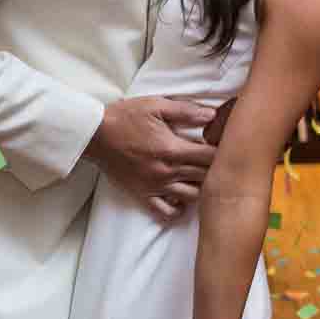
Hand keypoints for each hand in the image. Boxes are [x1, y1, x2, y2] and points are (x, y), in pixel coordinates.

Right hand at [86, 95, 217, 219]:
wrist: (96, 135)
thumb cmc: (126, 117)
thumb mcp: (156, 106)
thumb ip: (186, 111)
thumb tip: (212, 115)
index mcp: (172, 149)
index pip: (211, 157)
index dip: (223, 151)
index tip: (224, 145)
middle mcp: (167, 172)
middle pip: (206, 178)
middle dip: (216, 169)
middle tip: (218, 160)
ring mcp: (155, 186)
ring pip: (192, 197)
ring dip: (201, 188)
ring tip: (201, 176)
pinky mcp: (143, 195)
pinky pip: (166, 212)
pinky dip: (178, 209)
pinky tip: (181, 197)